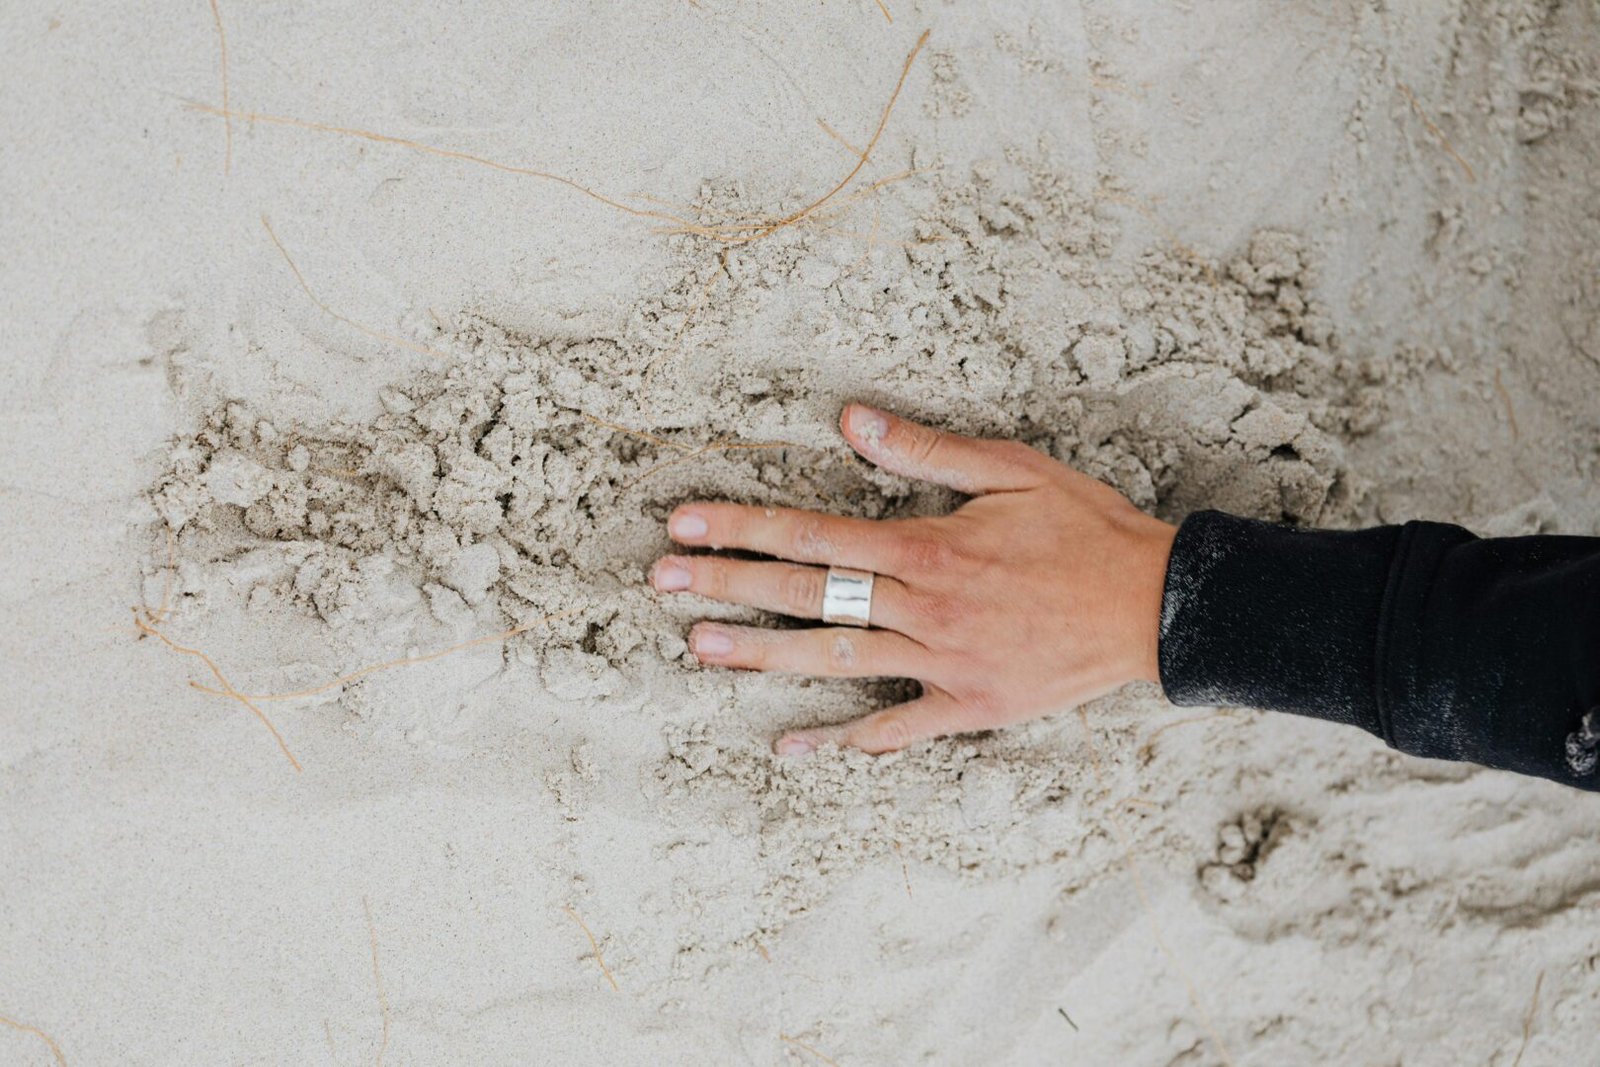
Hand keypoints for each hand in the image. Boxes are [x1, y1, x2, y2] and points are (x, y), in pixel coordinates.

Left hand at [650, 404, 1176, 754]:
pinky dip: (842, 740)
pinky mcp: (967, 708)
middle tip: (662, 581)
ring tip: (698, 648)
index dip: (744, 526)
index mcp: (928, 546)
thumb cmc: (1085, 529)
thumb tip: (852, 420)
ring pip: (835, 658)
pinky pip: (893, 729)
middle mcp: (923, 608)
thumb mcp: (1013, 469)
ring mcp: (941, 664)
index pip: (814, 532)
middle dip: (729, 585)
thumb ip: (926, 450)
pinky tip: (791, 746)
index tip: (686, 523)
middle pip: (807, 593)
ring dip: (762, 654)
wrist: (1154, 607)